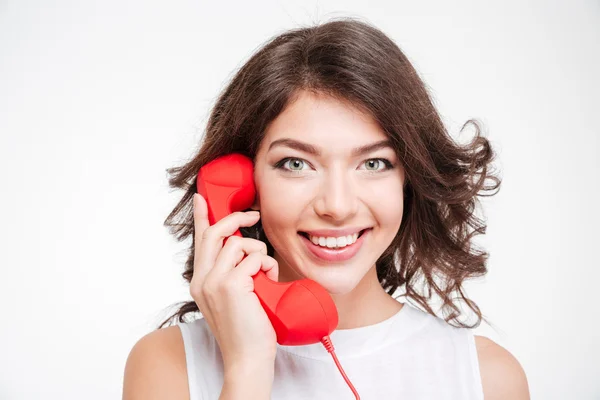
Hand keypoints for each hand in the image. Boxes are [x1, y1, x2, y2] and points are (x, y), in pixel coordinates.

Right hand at [190, 193, 278, 369]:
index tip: (201, 199)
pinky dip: (267, 265)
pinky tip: (269, 282)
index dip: (200, 218)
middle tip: (253, 216)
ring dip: (259, 253)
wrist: (248, 358)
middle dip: (236, 219)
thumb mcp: (232, 297)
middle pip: (214, 233)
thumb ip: (232, 273)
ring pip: (238, 244)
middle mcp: (202, 280)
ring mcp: (214, 282)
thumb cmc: (246, 328)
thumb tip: (243, 249)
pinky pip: (254, 258)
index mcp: (200, 282)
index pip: (199, 242)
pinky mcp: (231, 285)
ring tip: (266, 273)